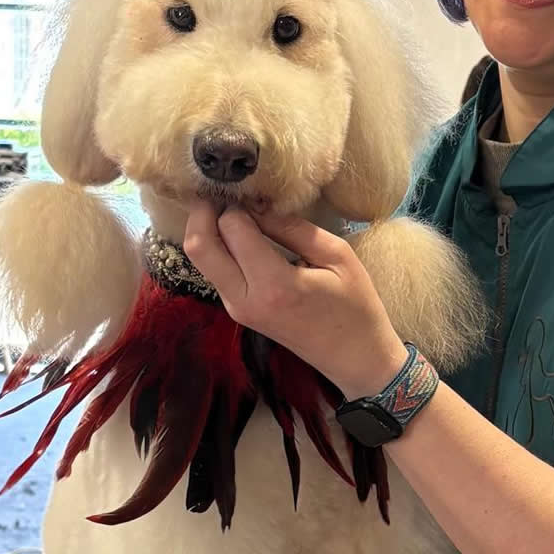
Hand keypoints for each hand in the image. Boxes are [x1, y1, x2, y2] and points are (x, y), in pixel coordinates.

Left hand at [183, 203, 407, 397]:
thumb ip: (293, 228)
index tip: (256, 197)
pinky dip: (220, 249)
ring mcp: (237, 309)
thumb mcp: (337, 256)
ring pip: (201, 259)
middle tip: (222, 195)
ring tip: (236, 213)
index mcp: (274, 284)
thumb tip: (257, 205)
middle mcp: (245, 298)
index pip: (232, 228)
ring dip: (209, 231)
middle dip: (203, 212)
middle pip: (198, 246)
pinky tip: (243, 237)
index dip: (239, 205)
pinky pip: (215, 272)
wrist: (354, 357)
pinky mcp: (238, 312)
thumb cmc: (356, 306)